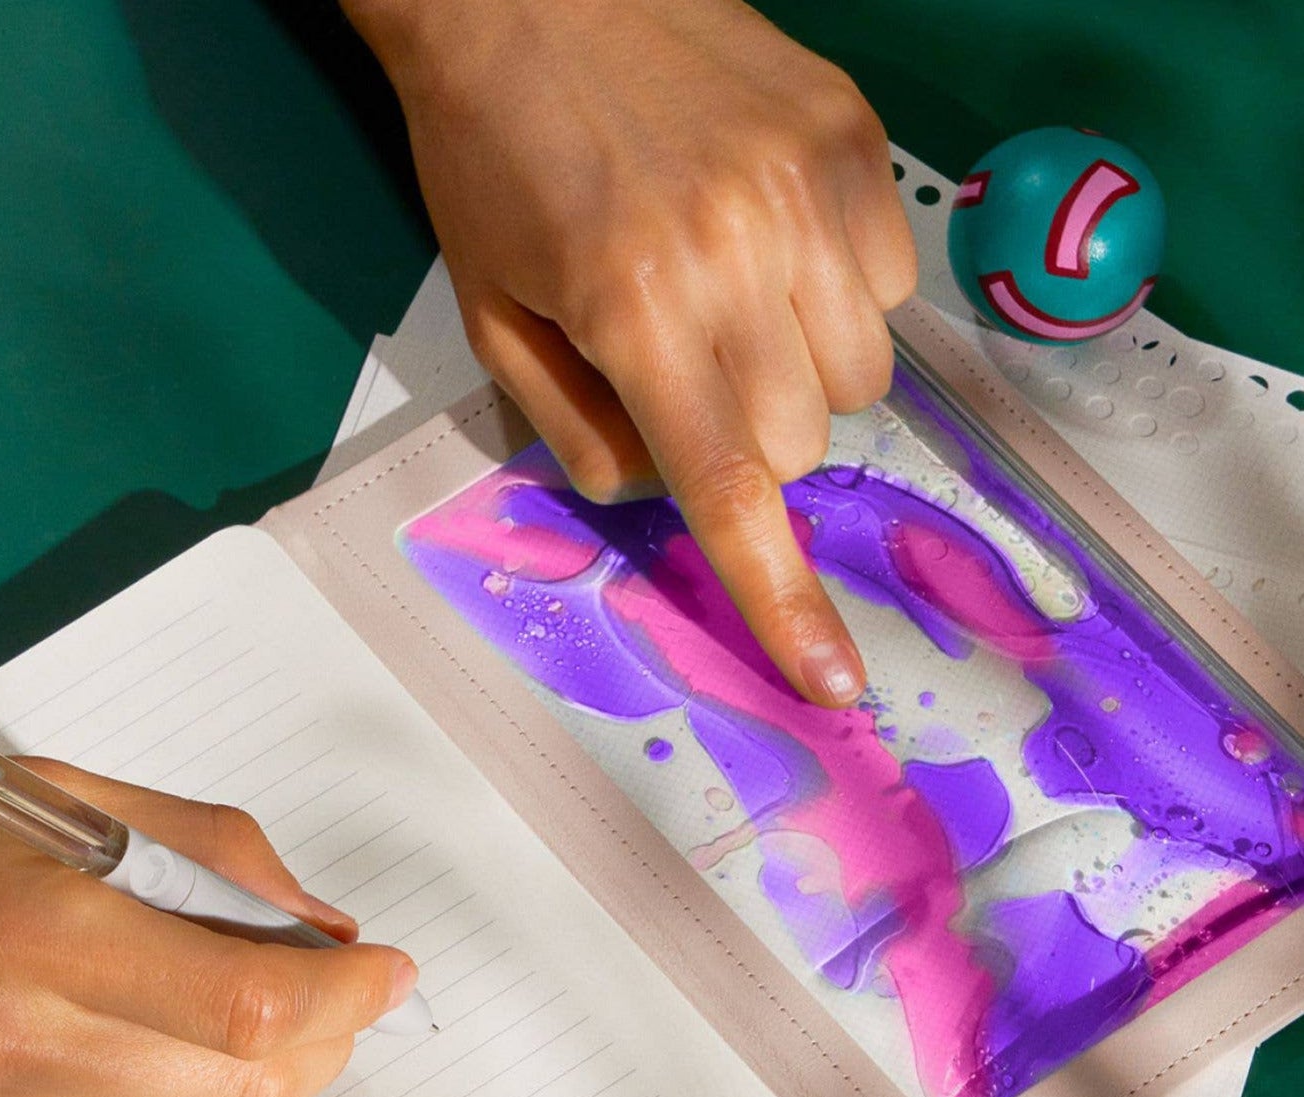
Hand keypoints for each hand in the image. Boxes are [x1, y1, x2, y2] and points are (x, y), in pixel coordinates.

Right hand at [0, 717, 417, 1096]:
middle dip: (316, 1048)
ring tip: (176, 1012)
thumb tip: (320, 931)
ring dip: (220, 1084)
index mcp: (18, 925)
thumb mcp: (32, 796)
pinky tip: (85, 1058)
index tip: (386, 972)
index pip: (247, 1012)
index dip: (348, 999)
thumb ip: (195, 854)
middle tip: (323, 999)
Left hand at [348, 0, 917, 703]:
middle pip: (802, 443)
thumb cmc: (491, 156)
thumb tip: (660, 496)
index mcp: (635, 306)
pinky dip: (837, 293)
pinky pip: (888, 282)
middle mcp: (737, 251)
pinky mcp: (850, 136)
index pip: (731, 488)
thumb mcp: (492, 319)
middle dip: (746, 443)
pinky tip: (767, 241)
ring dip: (797, 374)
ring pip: (858, 374)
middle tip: (683, 375)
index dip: (784, 599)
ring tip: (727, 298)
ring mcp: (807, 187)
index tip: (834, 678)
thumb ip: (574, 430)